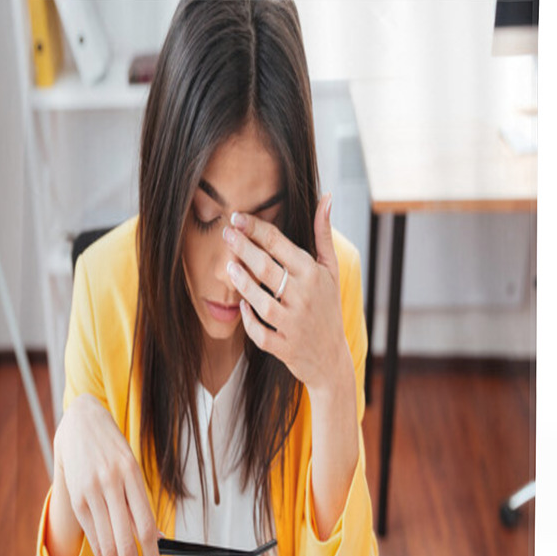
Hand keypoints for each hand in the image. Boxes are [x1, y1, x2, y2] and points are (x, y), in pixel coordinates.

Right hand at [54, 393, 159, 555]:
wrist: (80, 421)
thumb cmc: (112, 445)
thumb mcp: (133, 465)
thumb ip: (140, 501)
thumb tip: (155, 538)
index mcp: (130, 475)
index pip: (144, 527)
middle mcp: (109, 486)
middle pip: (124, 544)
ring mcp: (90, 494)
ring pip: (106, 546)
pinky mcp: (77, 500)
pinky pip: (93, 537)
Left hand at [222, 193, 349, 394]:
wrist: (331, 357)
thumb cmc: (328, 307)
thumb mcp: (331, 270)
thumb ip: (324, 234)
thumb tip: (325, 198)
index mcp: (313, 274)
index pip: (279, 244)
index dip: (256, 228)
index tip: (238, 217)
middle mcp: (303, 297)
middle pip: (266, 268)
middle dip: (243, 248)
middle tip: (225, 233)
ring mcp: (293, 323)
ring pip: (260, 300)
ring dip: (242, 282)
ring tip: (227, 266)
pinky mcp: (283, 346)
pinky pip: (260, 332)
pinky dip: (249, 319)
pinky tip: (240, 305)